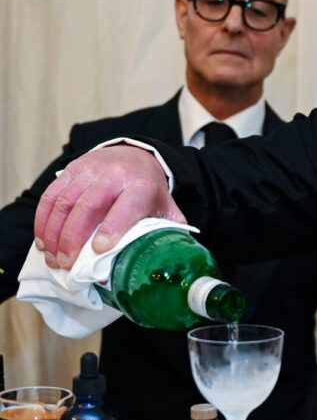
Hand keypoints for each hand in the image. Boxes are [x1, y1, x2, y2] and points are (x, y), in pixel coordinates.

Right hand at [34, 144, 185, 267]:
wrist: (136, 156)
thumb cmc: (149, 191)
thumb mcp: (166, 208)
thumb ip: (169, 232)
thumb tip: (168, 262)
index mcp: (143, 187)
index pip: (127, 206)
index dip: (113, 226)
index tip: (100, 249)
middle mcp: (115, 175)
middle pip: (88, 206)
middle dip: (73, 238)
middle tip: (66, 264)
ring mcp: (90, 170)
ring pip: (65, 202)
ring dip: (54, 233)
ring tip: (53, 258)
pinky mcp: (72, 169)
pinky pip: (51, 195)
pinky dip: (44, 220)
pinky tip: (43, 240)